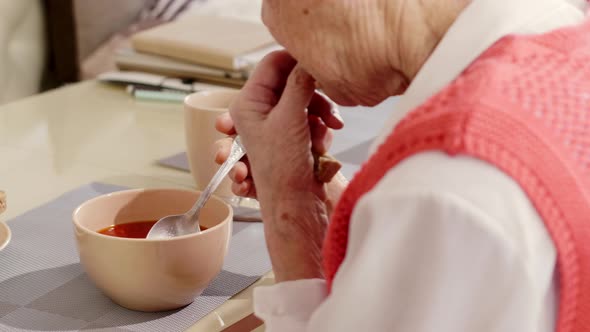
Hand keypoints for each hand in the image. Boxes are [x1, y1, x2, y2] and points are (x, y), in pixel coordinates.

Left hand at [213, 51, 345, 280]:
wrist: (298, 207)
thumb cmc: (283, 171)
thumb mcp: (291, 119)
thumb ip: (300, 84)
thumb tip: (309, 59)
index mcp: (248, 103)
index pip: (273, 64)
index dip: (297, 62)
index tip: (319, 65)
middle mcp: (259, 111)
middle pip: (292, 83)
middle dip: (314, 98)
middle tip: (327, 110)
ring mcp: (277, 124)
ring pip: (306, 101)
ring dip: (321, 117)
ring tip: (326, 135)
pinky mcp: (293, 137)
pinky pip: (312, 120)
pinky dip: (321, 130)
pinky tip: (322, 147)